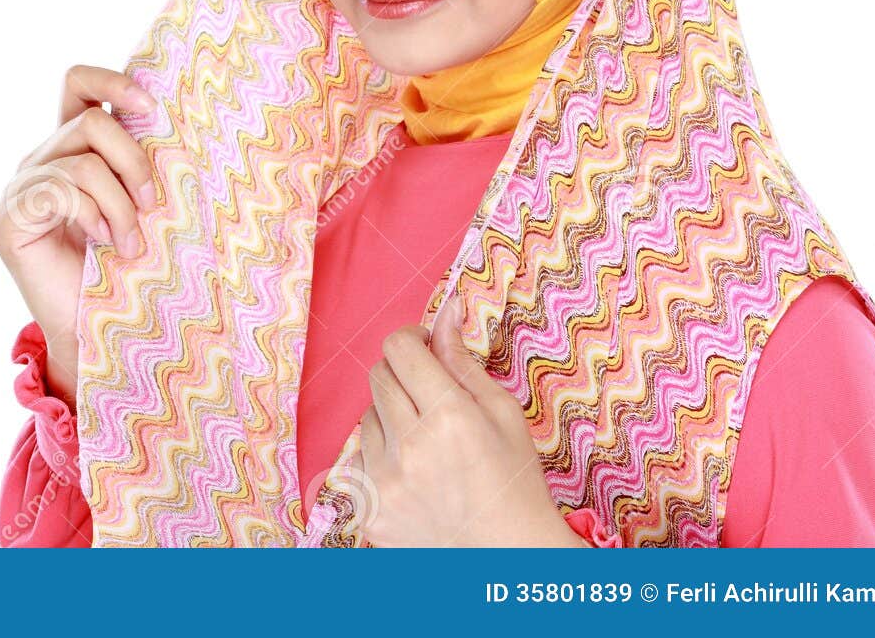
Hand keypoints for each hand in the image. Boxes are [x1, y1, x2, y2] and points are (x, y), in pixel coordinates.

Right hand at [0, 64, 156, 410]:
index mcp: (71, 147)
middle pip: (91, 122)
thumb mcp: (141, 204)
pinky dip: (94, 215)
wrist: (98, 333)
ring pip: (82, 161)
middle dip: (135, 161)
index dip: (113, 80)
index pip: (78, 83)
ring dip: (121, 203)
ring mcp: (19, 188)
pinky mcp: (8, 220)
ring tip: (132, 242)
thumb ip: (140, 163)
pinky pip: (60, 190)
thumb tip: (173, 120)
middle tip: (154, 206)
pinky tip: (103, 243)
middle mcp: (40, 159)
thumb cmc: (127, 269)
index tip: (154, 108)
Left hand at [351, 294, 586, 546]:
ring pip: (367, 416)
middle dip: (402, 373)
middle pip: (378, 376)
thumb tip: (443, 313)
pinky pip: (359, 459)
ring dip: (391, 417)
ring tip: (428, 443)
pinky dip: (380, 458)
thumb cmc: (515, 484)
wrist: (508, 562)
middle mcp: (410, 448)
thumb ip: (463, 362)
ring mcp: (384, 482)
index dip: (411, 338)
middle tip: (429, 393)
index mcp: (449, 418)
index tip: (424, 346)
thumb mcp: (503, 415)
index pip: (399, 348)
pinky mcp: (368, 509)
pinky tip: (414, 475)